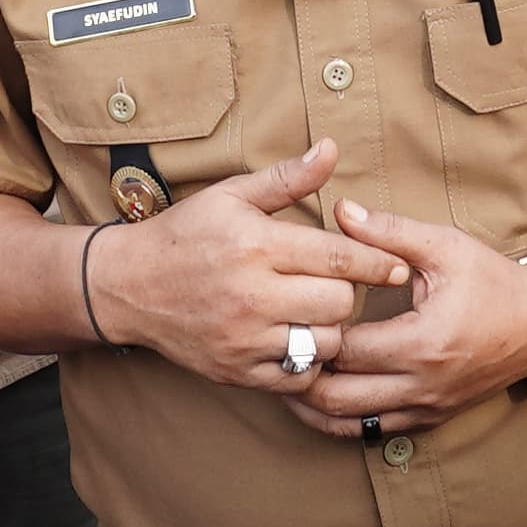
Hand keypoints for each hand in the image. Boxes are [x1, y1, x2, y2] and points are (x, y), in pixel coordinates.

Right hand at [88, 141, 414, 394]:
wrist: (128, 287)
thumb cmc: (186, 234)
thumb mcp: (232, 195)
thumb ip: (287, 178)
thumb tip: (331, 149)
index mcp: (255, 245)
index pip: (336, 256)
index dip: (376, 262)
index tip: (398, 266)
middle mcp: (251, 295)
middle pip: (338, 303)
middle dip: (348, 293)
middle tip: (339, 285)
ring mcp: (244, 338)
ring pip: (323, 343)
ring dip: (331, 329)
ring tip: (318, 312)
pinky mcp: (237, 371)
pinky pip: (297, 377)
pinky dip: (308, 361)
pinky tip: (300, 341)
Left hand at [292, 201, 526, 434]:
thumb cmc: (493, 282)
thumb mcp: (445, 247)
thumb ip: (390, 231)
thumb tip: (341, 211)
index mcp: (423, 342)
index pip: (345, 348)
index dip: (310, 332)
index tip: (288, 310)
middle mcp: (422, 385)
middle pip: (336, 395)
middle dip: (300, 373)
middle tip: (275, 345)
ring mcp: (425, 408)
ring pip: (347, 423)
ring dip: (311, 403)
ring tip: (284, 373)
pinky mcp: (429, 419)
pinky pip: (370, 432)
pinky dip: (339, 417)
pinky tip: (318, 394)